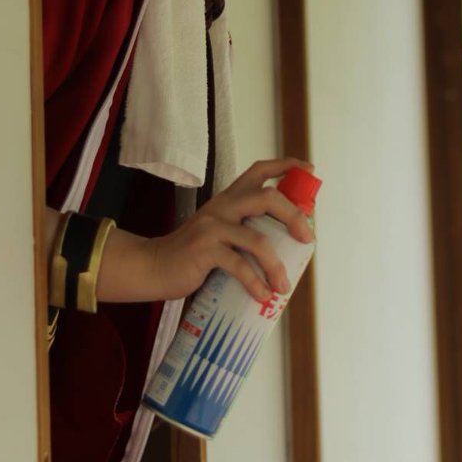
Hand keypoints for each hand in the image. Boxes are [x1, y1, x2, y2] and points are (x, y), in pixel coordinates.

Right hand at [90, 157, 314, 304]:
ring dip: (276, 266)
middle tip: (307, 239)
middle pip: (267, 198)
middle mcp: (222, 206)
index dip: (285, 166)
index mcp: (228, 199)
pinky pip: (239, 266)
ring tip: (283, 286)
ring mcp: (212, 227)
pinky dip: (255, 283)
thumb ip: (243, 231)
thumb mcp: (218, 233)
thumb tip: (284, 247)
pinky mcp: (204, 250)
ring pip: (258, 240)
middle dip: (294, 217)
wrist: (152, 267)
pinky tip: (262, 296)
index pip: (258, 171)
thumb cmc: (190, 255)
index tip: (308, 170)